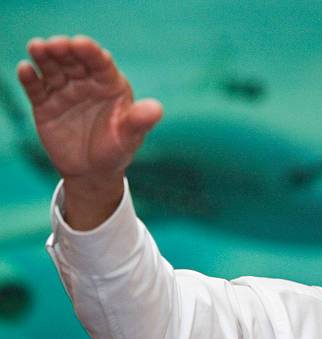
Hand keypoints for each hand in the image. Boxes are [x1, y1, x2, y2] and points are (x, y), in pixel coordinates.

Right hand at [17, 35, 162, 181]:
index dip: (91, 51)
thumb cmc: (117, 150)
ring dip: (45, 56)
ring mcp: (65, 92)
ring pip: (53, 69)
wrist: (94, 172)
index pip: (100, 62)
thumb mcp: (129, 136)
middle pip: (74, 60)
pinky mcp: (45, 105)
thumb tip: (157, 109)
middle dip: (65, 49)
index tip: (81, 44)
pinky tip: (25, 69)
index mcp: (110, 84)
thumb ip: (139, 121)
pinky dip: (30, 78)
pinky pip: (36, 88)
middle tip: (55, 44)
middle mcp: (87, 82)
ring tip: (37, 47)